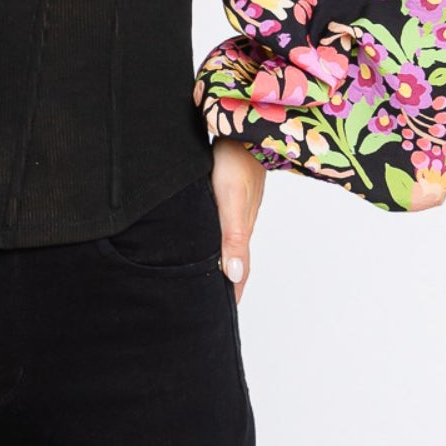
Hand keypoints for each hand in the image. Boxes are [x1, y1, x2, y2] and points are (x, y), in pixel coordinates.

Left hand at [209, 137, 265, 304]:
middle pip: (232, 260)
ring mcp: (233, 208)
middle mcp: (238, 222)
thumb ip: (233, 237)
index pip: (238, 271)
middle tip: (205, 307)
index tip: (220, 319)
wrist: (244, 126)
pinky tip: (201, 238)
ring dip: (216, 261)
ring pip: (224, 242)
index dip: (230, 294)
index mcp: (241, 230)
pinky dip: (211, 239)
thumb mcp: (232, 202)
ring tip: (201, 280)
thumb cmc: (236, 162)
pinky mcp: (225, 193)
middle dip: (222, 283)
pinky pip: (218, 224)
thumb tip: (234, 275)